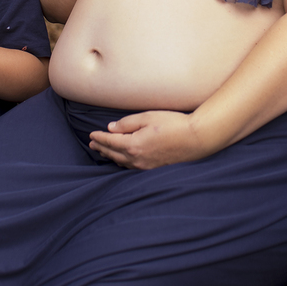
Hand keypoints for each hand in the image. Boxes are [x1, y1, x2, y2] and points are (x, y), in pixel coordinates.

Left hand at [89, 110, 209, 169]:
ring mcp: (145, 166)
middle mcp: (136, 158)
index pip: (110, 141)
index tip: (91, 134)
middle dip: (102, 148)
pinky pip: (131, 167)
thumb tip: (111, 128)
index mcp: (133, 144)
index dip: (99, 137)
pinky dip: (122, 162)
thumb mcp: (148, 117)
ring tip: (103, 151)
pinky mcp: (153, 168)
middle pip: (113, 153)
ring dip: (110, 156)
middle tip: (92, 144)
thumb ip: (127, 123)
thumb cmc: (173, 124)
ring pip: (121, 162)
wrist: (195, 139)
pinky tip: (121, 159)